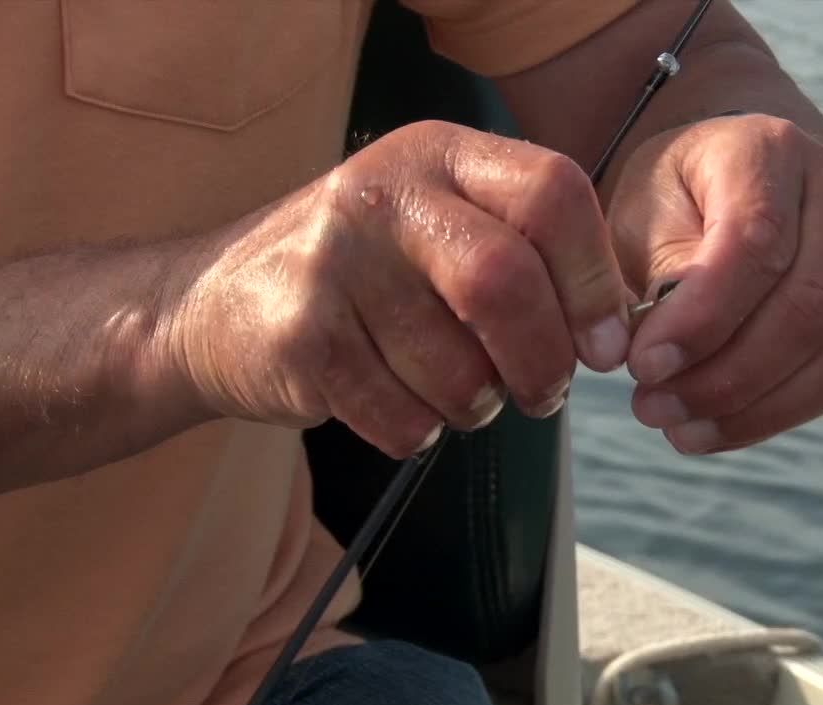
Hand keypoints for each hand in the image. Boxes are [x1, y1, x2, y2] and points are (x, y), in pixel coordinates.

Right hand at [174, 120, 630, 456]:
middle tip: (543, 393)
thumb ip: (523, 253)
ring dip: (475, 404)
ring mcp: (332, 261)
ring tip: (455, 392)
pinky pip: (401, 417)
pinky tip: (396, 405)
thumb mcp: (435, 224)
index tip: (604, 344)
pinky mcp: (297, 337)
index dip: (595, 279)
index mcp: (439, 154)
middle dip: (542, 360)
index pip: (553, 193)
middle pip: (505, 281)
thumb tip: (613, 336)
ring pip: (457, 368)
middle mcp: (383, 192)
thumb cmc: (360, 274)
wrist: (209, 303)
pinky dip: (418, 432)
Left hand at [608, 113, 822, 453]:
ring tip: (678, 429)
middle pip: (807, 306)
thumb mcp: (641, 213)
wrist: (731, 180)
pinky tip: (715, 427)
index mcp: (773, 149)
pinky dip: (776, 413)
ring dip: (753, 408)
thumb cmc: (675, 199)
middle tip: (649, 407)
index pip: (756, 242)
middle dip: (725, 375)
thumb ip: (656, 272)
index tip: (641, 366)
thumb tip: (657, 359)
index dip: (702, 317)